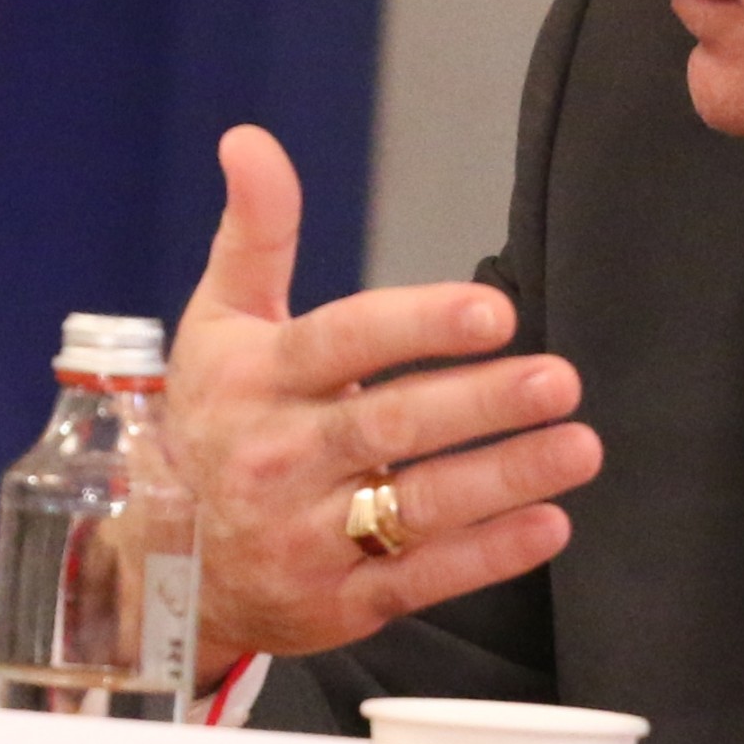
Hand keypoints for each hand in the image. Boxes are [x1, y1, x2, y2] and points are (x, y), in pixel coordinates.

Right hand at [175, 126, 604, 673]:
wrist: (163, 563)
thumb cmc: (213, 420)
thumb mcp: (219, 322)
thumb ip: (255, 230)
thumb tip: (249, 139)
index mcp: (254, 379)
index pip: (341, 343)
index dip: (418, 325)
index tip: (495, 312)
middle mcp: (278, 458)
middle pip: (389, 425)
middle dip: (480, 403)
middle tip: (560, 379)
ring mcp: (306, 537)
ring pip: (416, 507)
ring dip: (505, 477)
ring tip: (580, 446)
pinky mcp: (337, 603)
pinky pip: (420, 579)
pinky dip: (488, 555)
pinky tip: (550, 523)